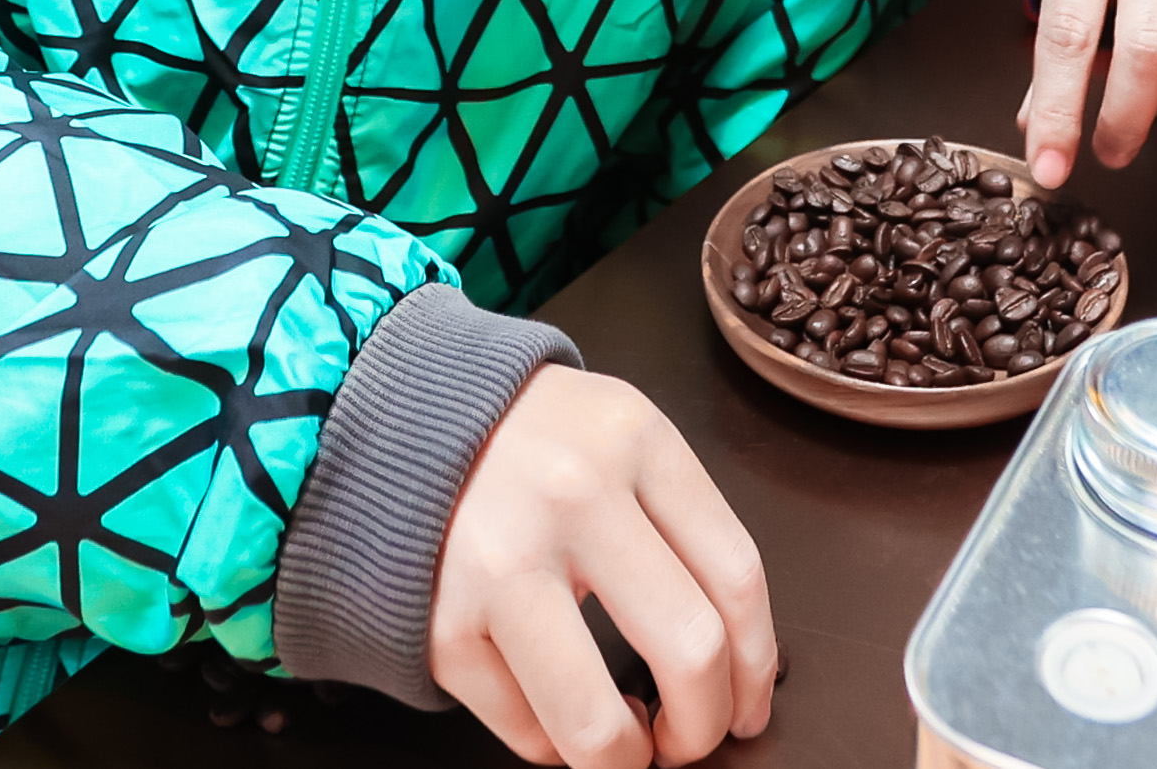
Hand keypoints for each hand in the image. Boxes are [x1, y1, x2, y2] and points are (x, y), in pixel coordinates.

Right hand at [431, 368, 776, 768]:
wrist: (399, 421)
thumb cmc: (532, 445)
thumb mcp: (619, 440)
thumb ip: (675, 524)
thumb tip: (732, 660)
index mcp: (635, 441)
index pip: (735, 576)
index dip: (757, 666)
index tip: (749, 704)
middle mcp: (573, 497)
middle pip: (689, 650)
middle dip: (704, 726)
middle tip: (693, 738)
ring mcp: (500, 565)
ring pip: (596, 721)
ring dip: (627, 761)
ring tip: (628, 746)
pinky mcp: (442, 627)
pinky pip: (525, 731)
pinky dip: (554, 746)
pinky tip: (560, 718)